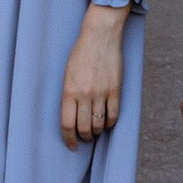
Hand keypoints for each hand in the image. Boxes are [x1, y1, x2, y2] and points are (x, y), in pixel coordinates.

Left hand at [60, 2, 129, 149]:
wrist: (100, 36)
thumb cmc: (80, 54)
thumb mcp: (67, 74)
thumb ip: (68, 95)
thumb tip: (72, 116)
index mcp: (69, 91)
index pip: (67, 124)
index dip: (69, 139)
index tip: (71, 146)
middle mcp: (85, 94)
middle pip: (83, 128)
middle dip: (83, 138)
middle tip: (84, 139)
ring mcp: (101, 93)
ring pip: (99, 124)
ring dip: (96, 132)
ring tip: (94, 131)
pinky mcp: (115, 90)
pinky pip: (113, 115)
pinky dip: (109, 123)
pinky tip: (106, 123)